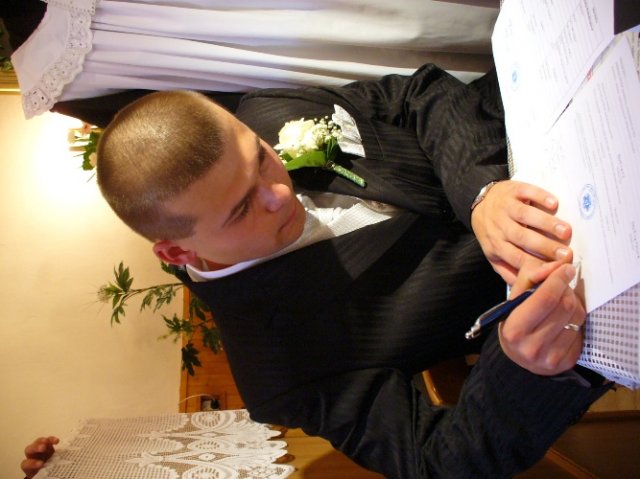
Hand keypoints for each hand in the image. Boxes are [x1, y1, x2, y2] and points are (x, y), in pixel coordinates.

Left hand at [21, 436, 58, 478]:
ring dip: (42, 441)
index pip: (26, 464)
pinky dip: (51, 440)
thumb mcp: (40, 477)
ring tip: (47, 441)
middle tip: (42, 448)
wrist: (46, 471)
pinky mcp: (48, 447)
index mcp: (29, 468)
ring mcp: (40, 451)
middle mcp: (32, 457)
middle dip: (35, 448)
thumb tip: (48, 477)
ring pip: (37, 442)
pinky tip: (57, 441)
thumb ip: (42, 477)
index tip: (41, 464)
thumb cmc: (42, 475)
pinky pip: (48, 440)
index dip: (32, 463)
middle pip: (29, 450)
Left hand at [471, 180, 572, 283]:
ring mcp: (505, 207)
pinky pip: (525, 192)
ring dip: (546, 223)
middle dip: (545, 246)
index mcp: (496, 246)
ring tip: (566, 231)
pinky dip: (539, 197)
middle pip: (522, 238)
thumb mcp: (494, 254)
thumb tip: (528, 290)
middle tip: (567, 254)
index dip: (537, 265)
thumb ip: (509, 270)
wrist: (480, 202)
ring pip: (524, 215)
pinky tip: (554, 204)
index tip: (557, 271)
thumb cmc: (493, 232)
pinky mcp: (512, 190)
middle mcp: (499, 227)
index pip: (517, 258)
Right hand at [499, 260, 584, 375]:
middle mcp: (532, 347)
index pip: (546, 298)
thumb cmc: (515, 323)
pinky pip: (582, 332)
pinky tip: (565, 321)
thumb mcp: (514, 299)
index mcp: (515, 329)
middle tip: (562, 284)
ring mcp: (551, 358)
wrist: (518, 359)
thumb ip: (531, 277)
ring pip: (577, 317)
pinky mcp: (567, 363)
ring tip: (562, 302)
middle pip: (565, 305)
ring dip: (574, 303)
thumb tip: (557, 265)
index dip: (558, 279)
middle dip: (566, 289)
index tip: (565, 268)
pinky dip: (576, 321)